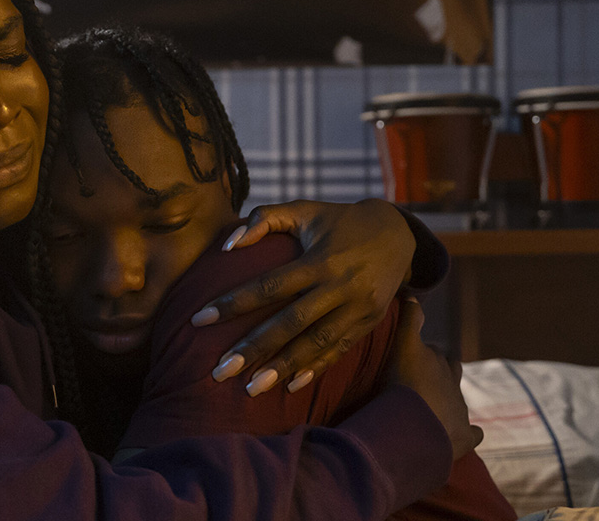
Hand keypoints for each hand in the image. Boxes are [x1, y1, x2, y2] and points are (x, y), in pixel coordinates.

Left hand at [195, 199, 414, 394]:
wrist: (398, 233)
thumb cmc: (338, 220)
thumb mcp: (304, 210)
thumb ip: (264, 218)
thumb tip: (228, 246)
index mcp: (320, 259)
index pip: (270, 285)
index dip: (234, 302)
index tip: (200, 319)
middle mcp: (340, 286)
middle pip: (291, 322)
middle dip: (254, 348)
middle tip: (220, 370)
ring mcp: (358, 308)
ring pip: (316, 342)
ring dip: (283, 367)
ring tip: (250, 389)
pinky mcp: (369, 322)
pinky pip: (340, 350)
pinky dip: (315, 369)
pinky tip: (290, 385)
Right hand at [386, 298, 481, 459]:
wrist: (418, 427)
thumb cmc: (407, 386)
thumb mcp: (405, 348)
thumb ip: (410, 321)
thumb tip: (413, 294)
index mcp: (441, 365)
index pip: (436, 354)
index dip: (425, 354)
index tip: (414, 357)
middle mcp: (453, 386)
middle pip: (451, 374)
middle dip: (441, 374)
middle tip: (424, 381)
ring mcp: (459, 413)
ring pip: (459, 403)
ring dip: (449, 403)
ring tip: (435, 408)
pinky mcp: (463, 437)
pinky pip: (473, 434)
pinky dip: (471, 433)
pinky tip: (471, 434)